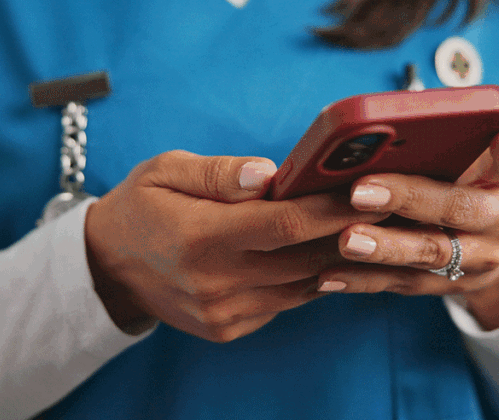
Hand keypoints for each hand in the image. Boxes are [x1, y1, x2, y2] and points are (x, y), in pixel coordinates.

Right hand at [84, 150, 388, 341]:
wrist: (105, 267)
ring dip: (341, 258)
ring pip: (303, 285)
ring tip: (376, 228)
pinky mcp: (229, 327)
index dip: (333, 208)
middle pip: (306, 260)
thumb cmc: (140, 206)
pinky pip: (286, 301)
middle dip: (354, 231)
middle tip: (393, 205)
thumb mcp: (164, 171)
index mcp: (199, 239)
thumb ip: (218, 173)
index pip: (284, 224)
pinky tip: (329, 252)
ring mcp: (224, 313)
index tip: (371, 187)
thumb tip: (270, 173)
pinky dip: (310, 276)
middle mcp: (215, 283)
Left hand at [316, 126, 498, 329]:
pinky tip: (329, 276)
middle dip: (406, 198)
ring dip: (384, 248)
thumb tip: (376, 126)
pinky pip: (402, 283)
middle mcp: (498, 219)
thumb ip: (442, 143)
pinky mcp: (447, 285)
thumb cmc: (461, 183)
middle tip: (360, 191)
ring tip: (346, 240)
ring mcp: (476, 258)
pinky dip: (364, 280)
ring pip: (429, 253)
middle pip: (457, 208)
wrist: (489, 247)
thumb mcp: (469, 161)